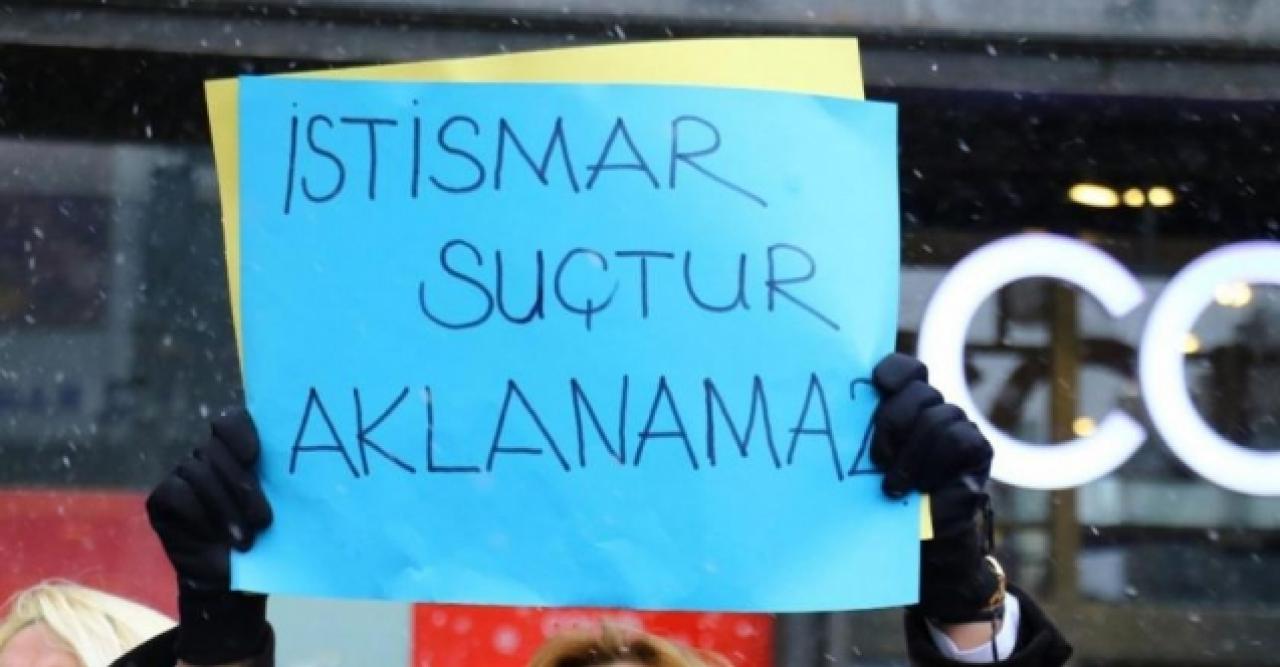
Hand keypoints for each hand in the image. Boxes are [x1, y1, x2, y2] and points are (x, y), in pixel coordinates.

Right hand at [146, 409, 273, 663]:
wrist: (235, 584)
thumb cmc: (267, 540)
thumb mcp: (283, 509)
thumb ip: (286, 481)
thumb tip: (315, 461)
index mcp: (239, 450)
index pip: (232, 421)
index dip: (239, 431)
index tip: (254, 455)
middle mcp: (208, 456)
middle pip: (214, 448)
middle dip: (241, 485)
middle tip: (264, 520)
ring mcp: (183, 475)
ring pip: (197, 471)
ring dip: (225, 507)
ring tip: (246, 540)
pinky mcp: (162, 499)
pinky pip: (176, 493)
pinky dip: (199, 514)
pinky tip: (215, 537)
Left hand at [871, 353, 1002, 623]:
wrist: (925, 553)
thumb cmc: (883, 508)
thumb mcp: (862, 474)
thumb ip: (857, 445)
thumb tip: (832, 417)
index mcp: (904, 408)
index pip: (905, 370)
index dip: (893, 371)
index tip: (877, 385)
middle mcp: (934, 412)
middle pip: (920, 392)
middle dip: (894, 422)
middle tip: (877, 461)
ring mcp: (959, 430)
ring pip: (941, 418)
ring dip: (914, 455)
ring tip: (896, 487)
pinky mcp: (978, 453)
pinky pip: (962, 442)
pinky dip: (938, 468)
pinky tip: (925, 491)